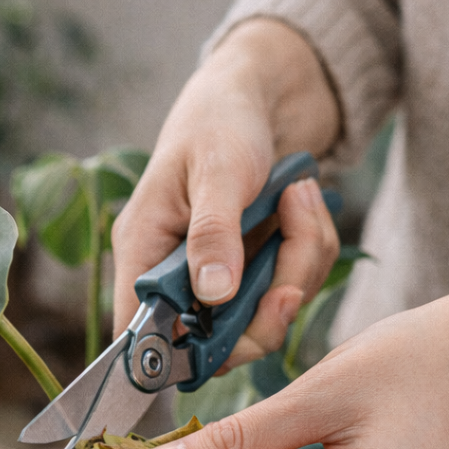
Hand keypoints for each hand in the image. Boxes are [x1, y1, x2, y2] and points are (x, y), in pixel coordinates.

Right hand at [111, 18, 340, 364]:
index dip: (174, 356)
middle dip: (264, 314)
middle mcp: (175, 276)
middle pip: (214, 344)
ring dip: (298, 267)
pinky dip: (310, 250)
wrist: (260, 93)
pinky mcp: (253, 271)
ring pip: (262, 319)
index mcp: (143, 252)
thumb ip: (213, 234)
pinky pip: (290, 289)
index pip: (139, 333)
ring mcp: (218, 278)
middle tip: (290, 281)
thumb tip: (213, 295)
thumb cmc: (220, 121)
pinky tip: (304, 204)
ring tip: (301, 200)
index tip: (224, 341)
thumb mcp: (217, 171)